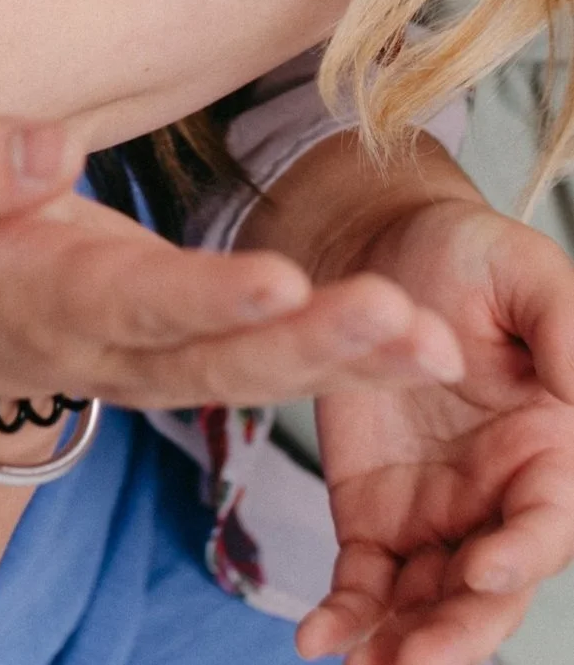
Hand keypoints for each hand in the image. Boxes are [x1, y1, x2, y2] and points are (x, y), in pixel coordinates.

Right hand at [0, 113, 466, 418]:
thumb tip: (50, 146)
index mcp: (43, 300)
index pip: (134, 301)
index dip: (207, 298)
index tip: (280, 281)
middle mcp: (115, 348)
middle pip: (219, 360)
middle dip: (309, 343)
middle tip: (393, 314)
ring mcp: (161, 363)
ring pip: (259, 377)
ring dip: (347, 361)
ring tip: (428, 337)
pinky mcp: (197, 354)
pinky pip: (276, 368)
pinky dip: (351, 365)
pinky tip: (422, 344)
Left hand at [302, 197, 573, 664]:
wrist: (380, 245)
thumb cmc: (469, 255)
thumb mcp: (527, 273)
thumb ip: (565, 331)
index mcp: (552, 452)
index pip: (548, 524)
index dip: (523, 555)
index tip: (483, 568)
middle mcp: (500, 499)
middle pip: (491, 587)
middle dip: (461, 631)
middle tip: (417, 658)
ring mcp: (438, 515)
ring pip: (430, 603)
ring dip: (402, 643)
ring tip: (366, 664)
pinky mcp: (375, 513)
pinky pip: (365, 580)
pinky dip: (347, 615)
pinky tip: (319, 639)